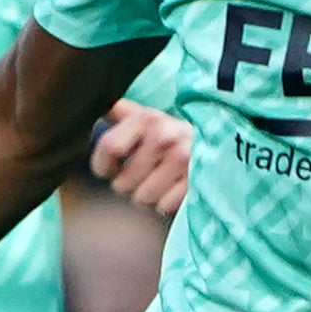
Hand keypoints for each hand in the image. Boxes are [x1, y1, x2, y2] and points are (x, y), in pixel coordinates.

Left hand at [90, 100, 190, 216]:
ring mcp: (185, 158)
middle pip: (122, 182)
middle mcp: (166, 135)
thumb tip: (95, 105)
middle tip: (144, 174)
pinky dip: (166, 204)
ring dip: (147, 196)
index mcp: (147, 117)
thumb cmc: (168, 138)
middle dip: (128, 185)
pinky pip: (163, 206)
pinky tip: (175, 188)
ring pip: (142, 198)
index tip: (109, 169)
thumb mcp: (145, 119)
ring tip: (160, 181)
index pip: (109, 147)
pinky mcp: (198, 180)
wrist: (215, 148)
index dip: (102, 165)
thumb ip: (118, 113)